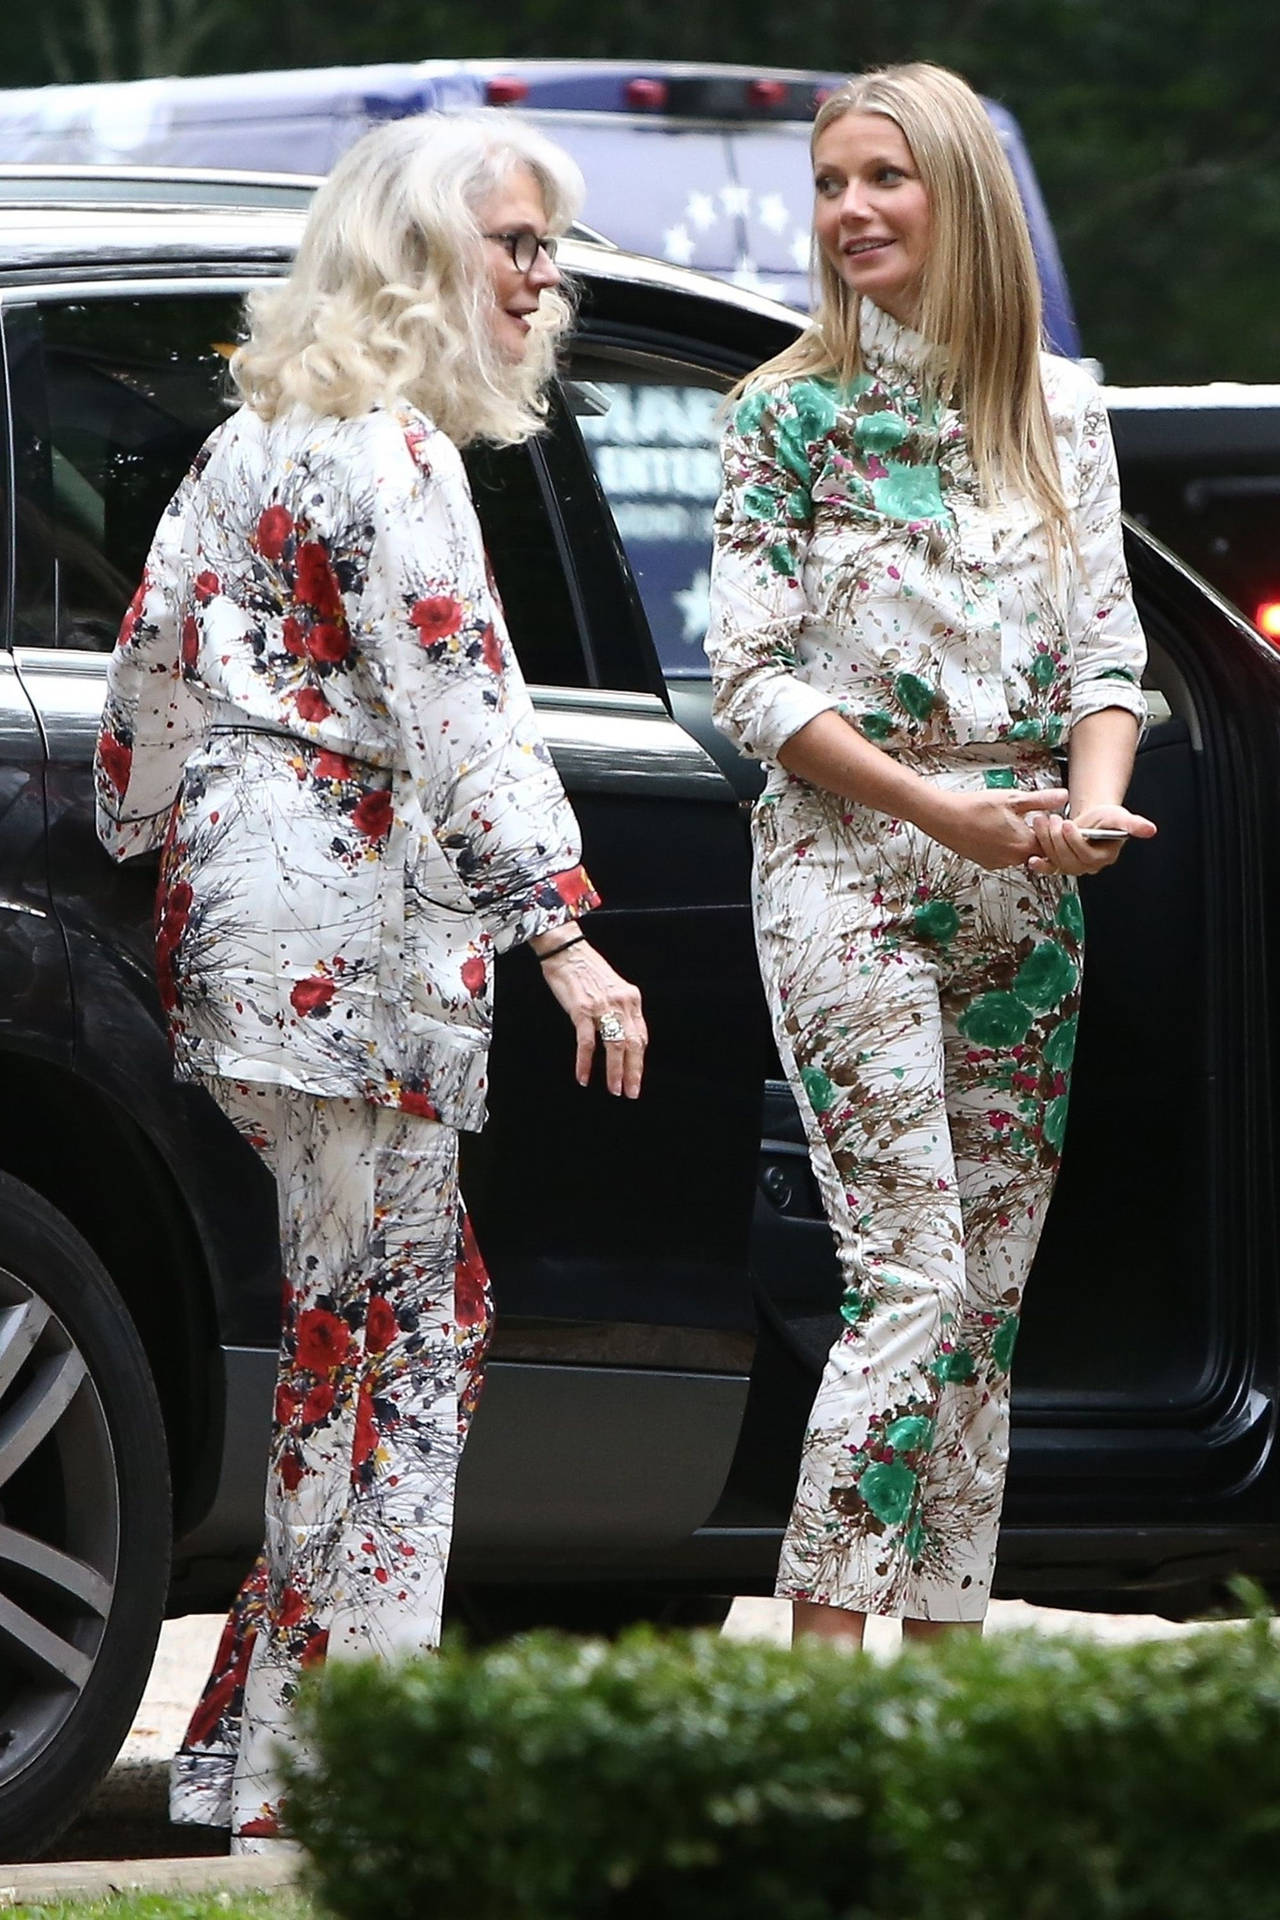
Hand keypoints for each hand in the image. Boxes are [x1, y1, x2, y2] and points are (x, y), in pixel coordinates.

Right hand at [535, 937, 646, 1096]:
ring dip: (615, 1072)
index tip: (636, 1076)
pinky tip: (583, 1076)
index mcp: (631, 999)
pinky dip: (585, 1062)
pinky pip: (587, 1043)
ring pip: (614, 1046)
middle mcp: (621, 1003)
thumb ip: (619, 1010)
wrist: (567, 951)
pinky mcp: (581, 1010)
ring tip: (614, 1089)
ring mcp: (602, 1007)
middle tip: (631, 1092)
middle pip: (633, 1044)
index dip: (639, 1059)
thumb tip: (621, 1036)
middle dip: (633, 1071)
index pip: (641, 1035)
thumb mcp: (612, 988)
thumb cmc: (586, 970)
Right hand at [919, 788, 1069, 869]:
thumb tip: (1063, 797)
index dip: (1052, 830)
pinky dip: (1005, 844)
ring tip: (1010, 821)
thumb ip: (1042, 800)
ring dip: (1020, 840)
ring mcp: (998, 862)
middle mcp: (1012, 858)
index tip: (1048, 818)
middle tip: (1030, 817)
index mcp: (1024, 844)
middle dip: (1036, 836)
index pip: (1052, 845)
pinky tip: (996, 829)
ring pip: (1020, 854)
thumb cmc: (974, 808)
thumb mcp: (1013, 798)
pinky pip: (1004, 856)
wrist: (943, 817)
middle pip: (1036, 851)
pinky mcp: (986, 862)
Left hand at [1027, 804, 1157, 876]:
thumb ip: (1134, 824)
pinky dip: (1040, 865)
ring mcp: (1072, 866)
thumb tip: (1150, 830)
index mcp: (1104, 858)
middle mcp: (1087, 866)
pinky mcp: (1059, 864)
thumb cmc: (1106, 818)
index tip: (1068, 824)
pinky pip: (1049, 868)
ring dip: (1046, 842)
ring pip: (1056, 860)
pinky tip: (1032, 859)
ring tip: (1041, 822)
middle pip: (1069, 859)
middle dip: (1057, 839)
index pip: (1087, 855)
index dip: (1075, 841)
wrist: (1092, 818)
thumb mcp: (1121, 817)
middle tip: (1052, 820)